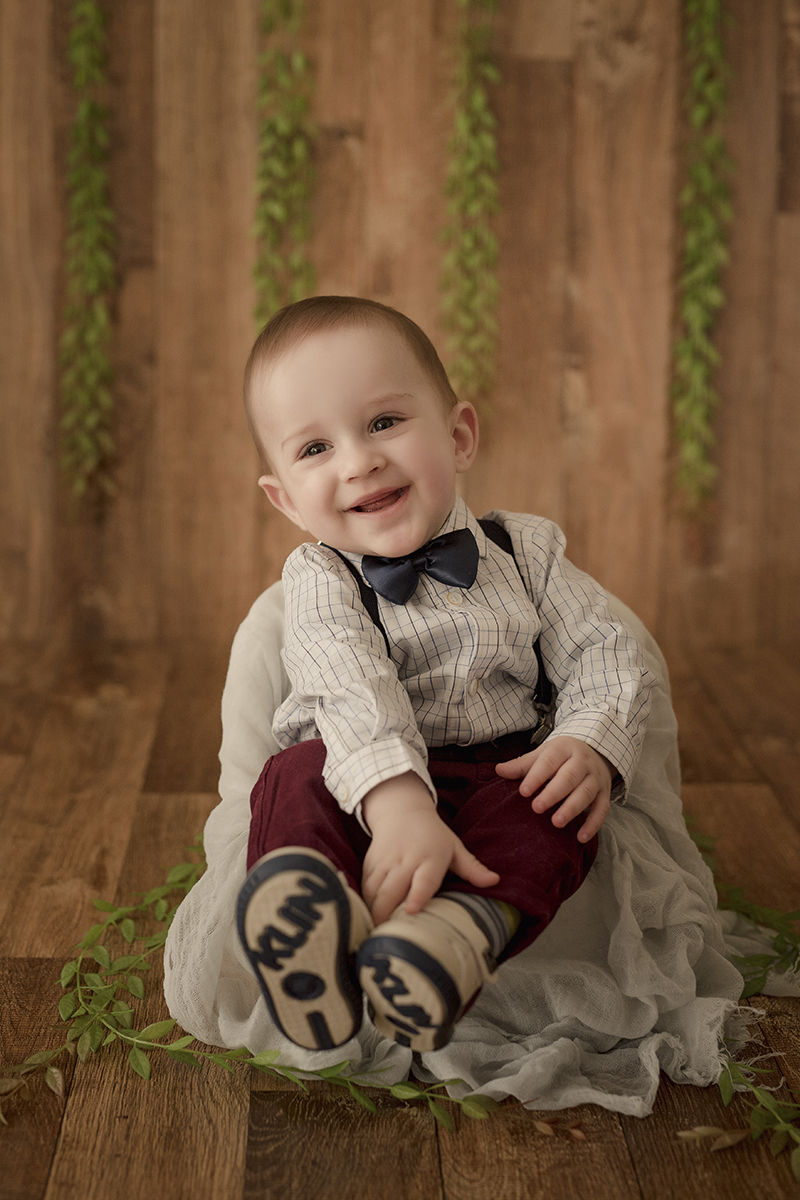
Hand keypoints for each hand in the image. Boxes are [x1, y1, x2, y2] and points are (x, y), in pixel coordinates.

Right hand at [361, 773, 498, 924]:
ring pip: (375, 891)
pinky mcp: (370, 863)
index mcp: (430, 858)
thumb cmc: (433, 835)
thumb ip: (472, 868)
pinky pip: (365, 887)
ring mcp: (385, 862)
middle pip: (392, 891)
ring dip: (374, 913)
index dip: (417, 895)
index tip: (411, 911)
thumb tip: (495, 881)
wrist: (401, 810)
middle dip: (387, 915)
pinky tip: (369, 919)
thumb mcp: (455, 848)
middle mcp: (406, 860)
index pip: (424, 879)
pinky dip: (366, 904)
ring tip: (378, 935)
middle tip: (389, 939)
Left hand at [495, 736, 612, 842]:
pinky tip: (581, 837)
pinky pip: (602, 810)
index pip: (549, 761)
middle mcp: (582, 762)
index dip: (536, 776)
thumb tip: (499, 770)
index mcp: (564, 748)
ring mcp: (596, 778)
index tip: (523, 791)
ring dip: (572, 809)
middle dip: (553, 793)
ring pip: (586, 793)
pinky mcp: (605, 793)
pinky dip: (593, 824)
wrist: (595, 750)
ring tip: (556, 822)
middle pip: (570, 777)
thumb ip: (522, 764)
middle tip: (537, 808)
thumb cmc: (563, 755)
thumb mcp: (543, 754)